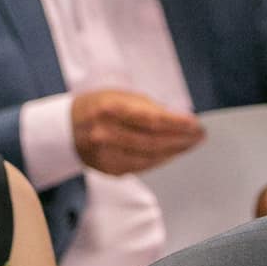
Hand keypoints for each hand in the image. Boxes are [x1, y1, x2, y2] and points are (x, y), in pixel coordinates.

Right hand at [72, 89, 204, 175]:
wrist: (66, 128)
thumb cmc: (99, 107)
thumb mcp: (120, 96)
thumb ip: (149, 107)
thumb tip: (180, 120)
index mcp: (110, 109)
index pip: (152, 120)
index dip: (178, 124)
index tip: (196, 124)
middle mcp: (106, 134)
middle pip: (154, 141)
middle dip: (182, 139)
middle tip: (200, 136)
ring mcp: (106, 155)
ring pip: (150, 157)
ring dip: (175, 152)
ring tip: (191, 144)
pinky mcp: (109, 169)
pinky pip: (142, 167)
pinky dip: (161, 160)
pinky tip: (172, 153)